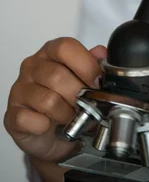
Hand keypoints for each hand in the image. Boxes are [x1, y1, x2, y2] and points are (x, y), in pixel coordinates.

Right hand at [3, 38, 106, 162]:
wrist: (53, 134)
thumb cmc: (68, 100)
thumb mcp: (84, 79)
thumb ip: (94, 64)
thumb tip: (102, 53)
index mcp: (51, 51)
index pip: (65, 47)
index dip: (86, 65)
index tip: (98, 82)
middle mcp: (32, 66)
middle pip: (57, 75)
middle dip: (79, 95)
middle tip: (88, 106)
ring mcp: (20, 89)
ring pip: (48, 100)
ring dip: (66, 113)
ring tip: (71, 117)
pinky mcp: (13, 113)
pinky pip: (30, 119)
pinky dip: (45, 126)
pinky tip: (49, 125)